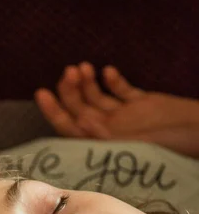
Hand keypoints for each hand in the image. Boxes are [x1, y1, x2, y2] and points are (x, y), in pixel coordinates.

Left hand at [34, 62, 198, 156]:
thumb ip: (108, 134)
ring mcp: (126, 118)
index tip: (41, 92)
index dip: (54, 112)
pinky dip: (113, 81)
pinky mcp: (143, 104)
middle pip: (80, 109)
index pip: (70, 129)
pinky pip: (121, 91)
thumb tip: (78, 120)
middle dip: (70, 91)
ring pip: (97, 98)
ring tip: (82, 67)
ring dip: (87, 82)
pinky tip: (108, 71)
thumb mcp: (137, 143)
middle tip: (68, 71)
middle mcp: (111, 131)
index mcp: (105, 145)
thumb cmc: (172, 146)